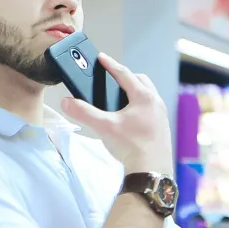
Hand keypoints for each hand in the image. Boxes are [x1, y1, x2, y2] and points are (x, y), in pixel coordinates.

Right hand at [61, 53, 173, 174]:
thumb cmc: (132, 147)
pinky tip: (131, 116)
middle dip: (126, 76)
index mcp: (143, 97)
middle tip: (112, 77)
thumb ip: (84, 112)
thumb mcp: (104, 127)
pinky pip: (151, 108)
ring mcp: (161, 115)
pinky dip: (140, 105)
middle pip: (140, 81)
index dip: (110, 64)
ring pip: (148, 94)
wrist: (151, 170)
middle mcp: (156, 102)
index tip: (101, 57)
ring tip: (120, 96)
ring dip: (135, 91)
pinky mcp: (162, 127)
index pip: (124, 74)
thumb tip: (67, 102)